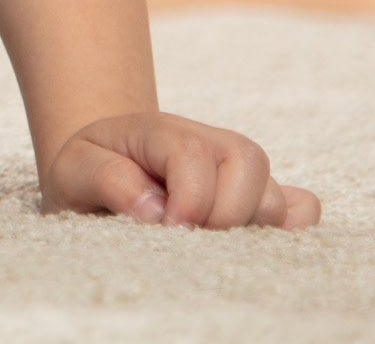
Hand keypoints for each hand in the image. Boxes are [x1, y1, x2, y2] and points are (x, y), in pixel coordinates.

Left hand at [43, 112, 319, 228]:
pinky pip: (301, 209)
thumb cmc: (88, 174)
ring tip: (209, 240)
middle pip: (248, 160)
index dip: (190, 200)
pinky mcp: (257, 197)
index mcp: (158, 130)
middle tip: (190, 237)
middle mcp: (205, 142)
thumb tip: (157, 210)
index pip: (195, 153)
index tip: (167, 230)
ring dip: (250, 225)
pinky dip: (289, 229)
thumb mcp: (72, 171)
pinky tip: (252, 244)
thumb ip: (107, 179)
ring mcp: (235, 170)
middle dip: (225, 211)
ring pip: (277, 193)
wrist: (98, 174)